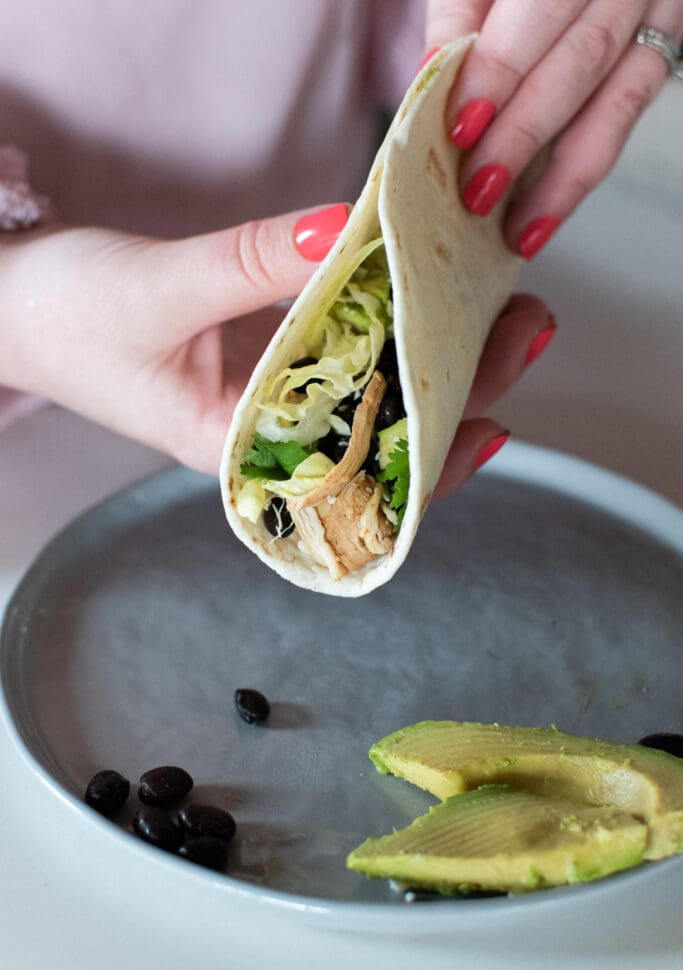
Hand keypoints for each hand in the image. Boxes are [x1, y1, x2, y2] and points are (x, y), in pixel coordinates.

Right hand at [0, 210, 552, 482]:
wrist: (17, 300)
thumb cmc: (64, 319)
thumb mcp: (157, 293)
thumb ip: (249, 267)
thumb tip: (343, 235)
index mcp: (235, 452)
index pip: (349, 477)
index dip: (427, 459)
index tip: (489, 419)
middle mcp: (265, 433)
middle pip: (379, 432)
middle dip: (456, 390)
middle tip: (520, 331)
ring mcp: (273, 391)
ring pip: (371, 388)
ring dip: (436, 352)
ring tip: (501, 311)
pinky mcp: (273, 350)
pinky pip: (346, 345)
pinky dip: (389, 320)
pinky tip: (433, 299)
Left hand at [425, 0, 682, 256]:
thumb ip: (458, 20)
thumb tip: (429, 88)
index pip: (535, 7)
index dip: (496, 71)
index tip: (460, 127)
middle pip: (578, 61)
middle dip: (523, 134)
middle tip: (479, 190)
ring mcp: (648, 15)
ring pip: (613, 102)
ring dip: (560, 176)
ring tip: (517, 228)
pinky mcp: (660, 51)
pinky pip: (626, 122)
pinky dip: (580, 176)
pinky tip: (544, 218)